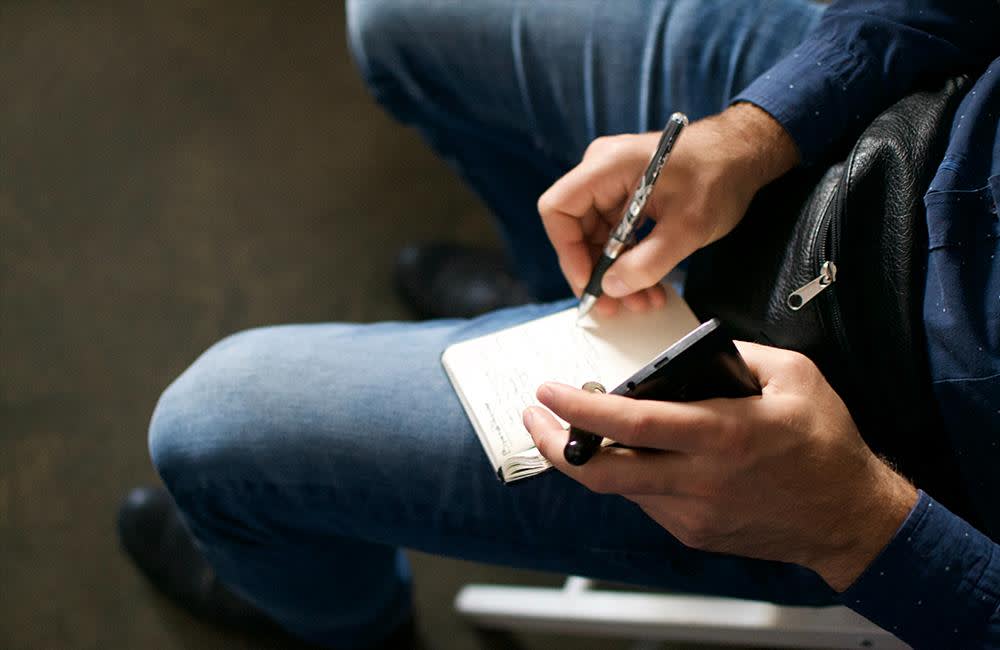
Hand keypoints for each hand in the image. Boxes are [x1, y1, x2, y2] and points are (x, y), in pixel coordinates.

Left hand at [523, 342, 917, 591]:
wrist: (849, 517)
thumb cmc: (825, 443)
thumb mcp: (796, 376)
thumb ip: (739, 355)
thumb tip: (691, 354)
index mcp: (721, 435)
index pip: (630, 423)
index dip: (579, 408)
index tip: (547, 391)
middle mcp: (699, 480)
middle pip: (602, 472)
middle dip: (555, 446)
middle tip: (535, 418)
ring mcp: (692, 514)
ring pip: (620, 487)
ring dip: (593, 457)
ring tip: (581, 428)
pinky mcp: (693, 532)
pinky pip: (645, 501)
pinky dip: (631, 474)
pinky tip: (635, 452)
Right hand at [537, 103, 798, 316]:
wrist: (745, 154)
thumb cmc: (719, 176)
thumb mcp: (686, 227)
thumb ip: (647, 262)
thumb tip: (612, 289)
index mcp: (606, 166)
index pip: (558, 209)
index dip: (567, 250)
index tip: (590, 282)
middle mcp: (602, 172)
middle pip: (576, 229)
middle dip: (596, 272)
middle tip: (614, 306)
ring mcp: (614, 184)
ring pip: (598, 238)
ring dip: (616, 273)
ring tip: (641, 302)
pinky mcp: (629, 196)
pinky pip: (617, 234)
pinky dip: (630, 261)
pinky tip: (649, 286)